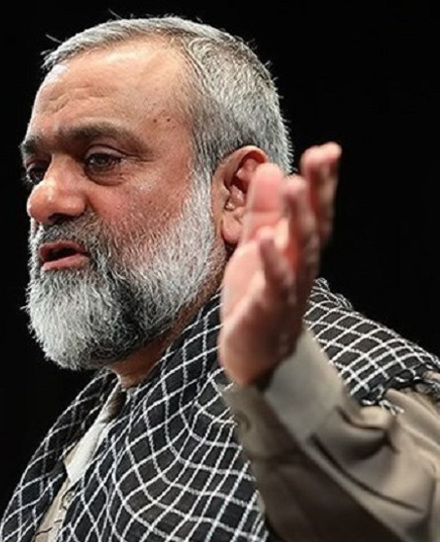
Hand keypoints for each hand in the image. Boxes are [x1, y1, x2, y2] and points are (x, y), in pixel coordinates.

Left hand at [218, 142, 341, 385]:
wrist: (252, 352)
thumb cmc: (257, 295)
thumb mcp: (256, 244)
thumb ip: (262, 210)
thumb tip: (268, 167)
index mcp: (297, 248)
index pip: (315, 210)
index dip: (322, 182)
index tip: (326, 150)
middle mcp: (300, 265)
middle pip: (314, 224)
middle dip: (316, 190)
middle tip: (317, 157)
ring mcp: (288, 287)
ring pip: (300, 249)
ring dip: (297, 217)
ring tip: (293, 185)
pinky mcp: (268, 309)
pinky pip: (274, 283)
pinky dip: (271, 261)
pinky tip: (264, 240)